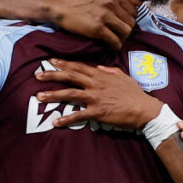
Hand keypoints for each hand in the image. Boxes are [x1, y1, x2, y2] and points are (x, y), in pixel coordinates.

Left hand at [36, 59, 163, 130]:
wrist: (144, 109)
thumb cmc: (135, 94)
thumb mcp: (123, 77)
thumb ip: (109, 71)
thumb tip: (99, 67)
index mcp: (101, 76)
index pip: (79, 67)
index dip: (64, 64)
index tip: (51, 61)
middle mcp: (96, 84)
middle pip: (70, 77)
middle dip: (53, 75)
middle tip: (37, 75)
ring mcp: (96, 98)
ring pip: (70, 94)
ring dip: (54, 95)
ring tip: (39, 96)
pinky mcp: (98, 112)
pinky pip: (79, 115)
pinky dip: (67, 118)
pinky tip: (56, 121)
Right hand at [48, 0, 140, 49]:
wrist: (60, 5)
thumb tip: (138, 2)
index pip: (134, 10)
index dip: (129, 19)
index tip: (122, 24)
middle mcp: (112, 2)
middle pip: (132, 22)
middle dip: (126, 30)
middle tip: (118, 33)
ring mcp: (105, 15)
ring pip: (126, 32)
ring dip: (122, 38)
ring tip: (114, 38)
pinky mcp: (98, 28)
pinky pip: (115, 41)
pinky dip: (115, 45)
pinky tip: (110, 45)